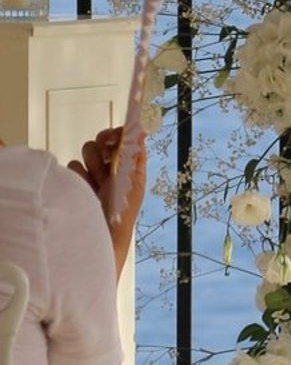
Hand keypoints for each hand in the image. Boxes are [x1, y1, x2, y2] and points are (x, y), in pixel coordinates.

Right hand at [72, 122, 144, 276]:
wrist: (99, 233)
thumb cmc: (121, 211)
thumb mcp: (132, 181)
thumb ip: (134, 155)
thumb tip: (142, 131)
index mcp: (129, 163)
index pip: (123, 136)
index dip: (118, 132)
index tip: (113, 135)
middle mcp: (111, 164)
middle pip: (102, 139)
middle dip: (102, 147)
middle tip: (105, 159)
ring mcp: (93, 171)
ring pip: (87, 150)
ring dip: (92, 164)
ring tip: (98, 183)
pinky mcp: (77, 179)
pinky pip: (74, 165)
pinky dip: (80, 176)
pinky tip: (87, 189)